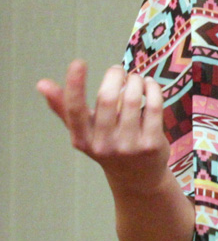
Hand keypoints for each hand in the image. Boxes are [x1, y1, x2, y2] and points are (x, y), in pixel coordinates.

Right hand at [37, 59, 170, 194]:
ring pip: (132, 98)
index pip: (74, 110)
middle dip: (114, 75)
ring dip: (135, 80)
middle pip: (106, 98)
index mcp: (82, 139)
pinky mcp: (151, 144)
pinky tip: (149, 84)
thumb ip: (64, 107)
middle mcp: (102, 145)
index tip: (78, 62)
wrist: (138, 178)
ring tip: (136, 78)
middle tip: (118, 70)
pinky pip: (153, 105)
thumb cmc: (107, 145)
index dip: (74, 85)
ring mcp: (128, 146)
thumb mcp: (84, 132)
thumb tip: (41, 83)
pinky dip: (152, 87)